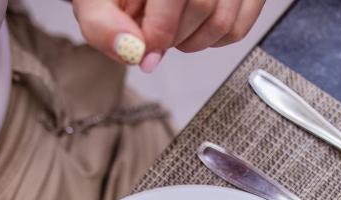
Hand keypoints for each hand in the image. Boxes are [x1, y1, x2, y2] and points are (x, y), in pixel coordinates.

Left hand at [72, 0, 265, 69]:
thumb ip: (102, 23)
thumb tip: (129, 49)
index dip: (158, 31)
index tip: (144, 47)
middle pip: (202, 7)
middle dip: (173, 37)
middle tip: (154, 35)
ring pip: (223, 22)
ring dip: (193, 42)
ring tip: (171, 30)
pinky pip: (238, 27)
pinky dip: (214, 41)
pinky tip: (193, 28)